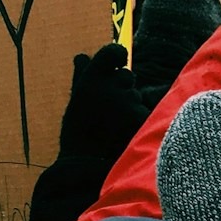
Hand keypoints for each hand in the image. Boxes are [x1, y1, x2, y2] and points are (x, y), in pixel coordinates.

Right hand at [58, 43, 148, 160]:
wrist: (86, 168)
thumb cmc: (78, 134)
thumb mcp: (75, 102)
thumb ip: (81, 76)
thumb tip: (81, 55)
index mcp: (90, 80)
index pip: (113, 51)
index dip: (117, 55)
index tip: (117, 61)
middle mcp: (108, 87)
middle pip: (127, 75)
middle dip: (122, 88)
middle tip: (109, 110)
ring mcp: (125, 102)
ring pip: (136, 96)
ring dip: (130, 107)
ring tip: (113, 126)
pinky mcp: (139, 118)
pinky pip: (145, 110)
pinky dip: (138, 121)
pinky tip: (124, 133)